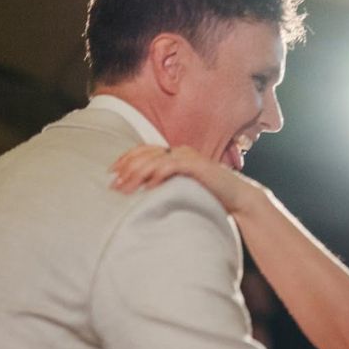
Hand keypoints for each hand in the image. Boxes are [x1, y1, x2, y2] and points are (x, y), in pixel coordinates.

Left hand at [110, 144, 262, 214]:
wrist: (237, 198)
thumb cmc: (208, 195)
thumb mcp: (180, 187)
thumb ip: (162, 185)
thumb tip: (139, 193)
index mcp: (173, 153)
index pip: (143, 151)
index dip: (125, 159)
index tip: (111, 173)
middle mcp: (178, 151)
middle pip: (145, 153)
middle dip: (126, 168)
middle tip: (114, 184)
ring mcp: (187, 156)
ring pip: (155, 159)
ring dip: (137, 173)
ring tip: (126, 187)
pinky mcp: (197, 165)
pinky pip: (172, 166)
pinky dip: (158, 174)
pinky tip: (149, 186)